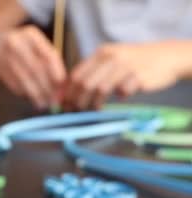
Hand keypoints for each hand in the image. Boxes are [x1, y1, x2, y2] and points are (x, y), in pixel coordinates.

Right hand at [0, 25, 65, 109]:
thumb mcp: (33, 45)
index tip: (61, 84)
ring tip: (42, 103)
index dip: (56, 71)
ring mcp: (3, 54)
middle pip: (35, 68)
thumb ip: (47, 60)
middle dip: (46, 87)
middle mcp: (16, 42)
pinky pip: (12, 83)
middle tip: (53, 100)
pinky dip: (23, 92)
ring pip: (23, 78)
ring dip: (34, 93)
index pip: (48, 54)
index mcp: (31, 35)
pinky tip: (29, 98)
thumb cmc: (20, 46)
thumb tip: (61, 84)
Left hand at [63, 42, 184, 110]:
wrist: (166, 56)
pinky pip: (122, 92)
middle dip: (77, 100)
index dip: (68, 92)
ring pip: (101, 89)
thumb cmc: (134, 62)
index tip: (64, 105)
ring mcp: (126, 66)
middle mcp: (112, 57)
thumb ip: (93, 73)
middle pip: (85, 83)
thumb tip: (69, 94)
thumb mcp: (112, 60)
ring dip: (94, 103)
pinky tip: (120, 99)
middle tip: (76, 111)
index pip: (77, 74)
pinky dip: (118, 98)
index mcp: (102, 53)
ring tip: (94, 109)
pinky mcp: (139, 77)